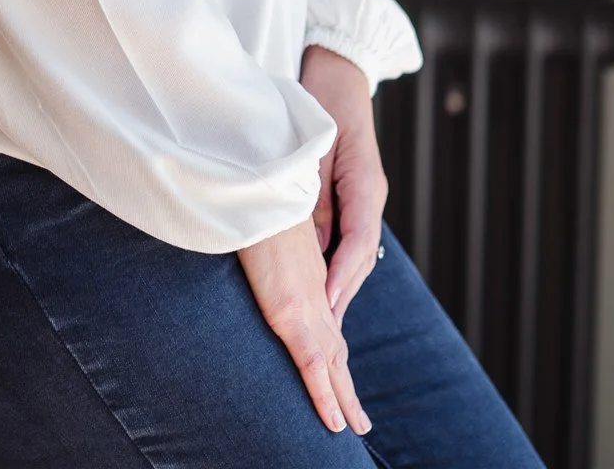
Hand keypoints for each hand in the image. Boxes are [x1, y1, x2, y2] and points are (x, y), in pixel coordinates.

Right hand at [238, 216, 372, 436]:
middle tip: (358, 418)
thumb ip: (274, 253)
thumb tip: (265, 260)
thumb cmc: (254, 200)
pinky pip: (314, 365)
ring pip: (333, 363)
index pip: (327, 320)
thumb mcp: (267, 231)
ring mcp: (308, 304)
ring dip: (344, 398)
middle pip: (337, 347)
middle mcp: (315, 292)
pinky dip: (324, 396)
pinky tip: (334, 421)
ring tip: (354, 426)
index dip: (334, 348)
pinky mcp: (293, 313)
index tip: (339, 373)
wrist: (259, 187)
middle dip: (346, 384)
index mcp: (309, 274)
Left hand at [300, 43, 388, 325]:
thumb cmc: (321, 99)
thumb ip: (314, 195)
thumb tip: (316, 246)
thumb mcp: (313, 148)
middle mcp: (369, 196)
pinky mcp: (350, 193)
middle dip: (340, 294)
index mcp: (366, 186)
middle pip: (358, 256)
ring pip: (352, 250)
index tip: (324, 309)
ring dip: (337, 283)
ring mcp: (362, 196)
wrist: (336, 69)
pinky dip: (332, 262)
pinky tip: (318, 283)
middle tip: (322, 337)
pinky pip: (344, 236)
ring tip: (320, 324)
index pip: (357, 244)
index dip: (340, 278)